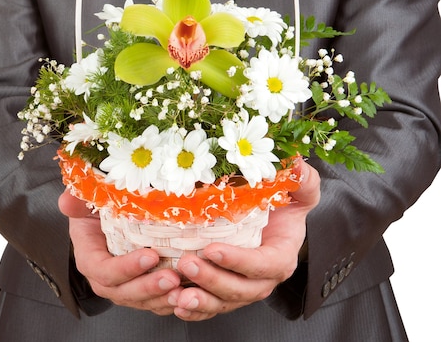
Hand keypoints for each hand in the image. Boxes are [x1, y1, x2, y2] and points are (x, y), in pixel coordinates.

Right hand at [58, 190, 182, 314]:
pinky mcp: (140, 286)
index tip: (150, 255)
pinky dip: (168, 301)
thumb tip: (67, 201)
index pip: (103, 270)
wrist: (110, 213)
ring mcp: (123, 284)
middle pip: (122, 292)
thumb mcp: (86, 199)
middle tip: (171, 277)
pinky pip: (153, 301)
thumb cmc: (99, 206)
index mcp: (89, 257)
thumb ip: (76, 201)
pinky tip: (185, 294)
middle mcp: (104, 276)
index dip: (126, 268)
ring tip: (182, 290)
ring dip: (161, 298)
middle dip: (147, 287)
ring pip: (140, 301)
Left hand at [59, 157, 319, 319]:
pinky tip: (174, 304)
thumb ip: (303, 181)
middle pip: (242, 290)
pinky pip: (211, 306)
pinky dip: (194, 310)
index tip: (213, 249)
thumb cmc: (283, 204)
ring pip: (224, 302)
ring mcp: (243, 286)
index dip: (240, 261)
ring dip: (200, 300)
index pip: (265, 265)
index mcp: (281, 256)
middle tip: (186, 263)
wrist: (272, 218)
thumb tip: (298, 166)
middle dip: (213, 280)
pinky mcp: (225, 291)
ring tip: (177, 293)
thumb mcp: (298, 189)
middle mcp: (263, 277)